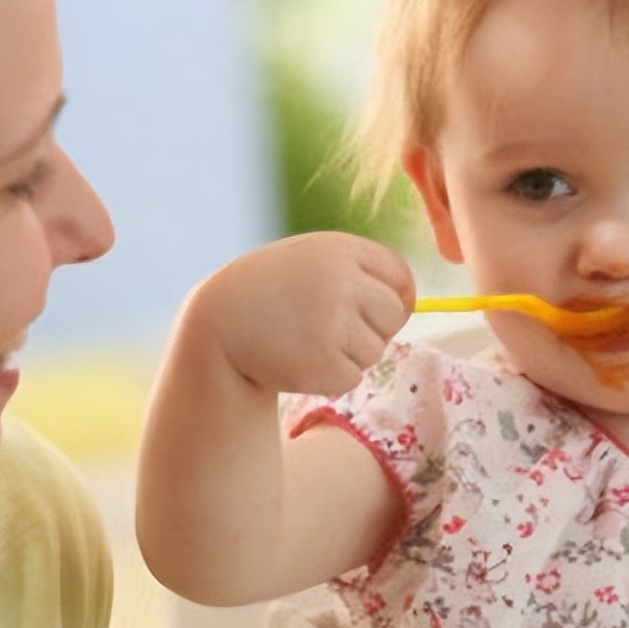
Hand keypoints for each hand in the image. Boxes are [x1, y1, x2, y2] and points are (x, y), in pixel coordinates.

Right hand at [194, 231, 414, 396]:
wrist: (217, 324)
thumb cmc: (269, 291)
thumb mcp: (310, 261)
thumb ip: (357, 272)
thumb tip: (410, 303)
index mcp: (340, 250)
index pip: (400, 275)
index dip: (398, 296)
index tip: (381, 309)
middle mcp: (342, 282)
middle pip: (394, 314)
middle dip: (375, 328)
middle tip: (333, 329)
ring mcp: (333, 324)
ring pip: (375, 350)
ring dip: (349, 353)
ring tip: (306, 340)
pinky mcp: (323, 364)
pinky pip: (352, 377)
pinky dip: (330, 377)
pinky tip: (298, 360)